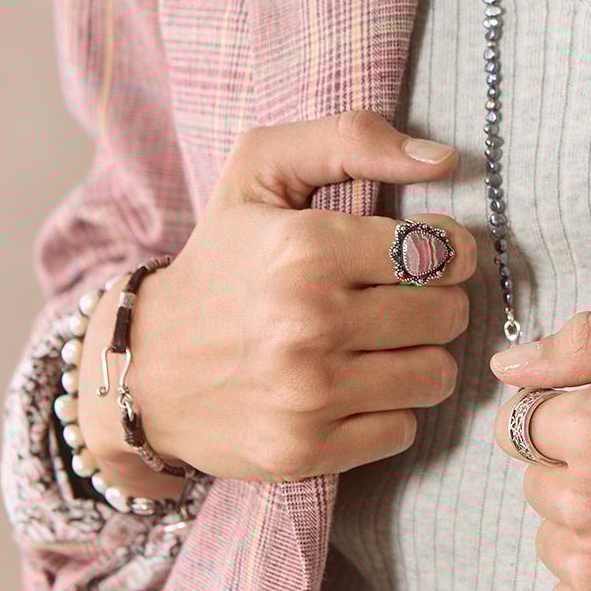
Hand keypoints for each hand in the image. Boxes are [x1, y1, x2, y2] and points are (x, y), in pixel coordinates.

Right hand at [76, 109, 478, 492]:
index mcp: (308, 249)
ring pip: (435, 375)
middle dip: (437, 302)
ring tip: (381, 343)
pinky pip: (403, 430)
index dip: (448, 249)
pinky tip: (355, 387)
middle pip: (448, 315)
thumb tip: (444, 159)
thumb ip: (354, 139)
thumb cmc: (221, 256)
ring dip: (420, 357)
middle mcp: (308, 324)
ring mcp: (306, 395)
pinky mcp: (302, 452)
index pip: (442, 250)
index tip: (426, 253)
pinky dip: (390, 410)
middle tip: (401, 299)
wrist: (142, 364)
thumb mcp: (264, 169)